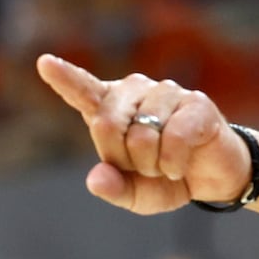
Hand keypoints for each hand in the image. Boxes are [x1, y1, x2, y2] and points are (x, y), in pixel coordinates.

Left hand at [36, 54, 250, 213]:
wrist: (213, 179)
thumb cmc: (167, 179)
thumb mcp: (136, 194)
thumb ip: (113, 188)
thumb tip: (97, 178)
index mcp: (112, 108)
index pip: (83, 91)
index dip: (64, 78)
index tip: (45, 63)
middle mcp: (135, 91)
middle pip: (106, 124)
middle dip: (123, 158)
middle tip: (144, 167)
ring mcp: (166, 92)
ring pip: (141, 135)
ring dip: (153, 164)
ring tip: (166, 164)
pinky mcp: (196, 103)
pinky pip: (173, 138)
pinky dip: (173, 163)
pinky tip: (180, 166)